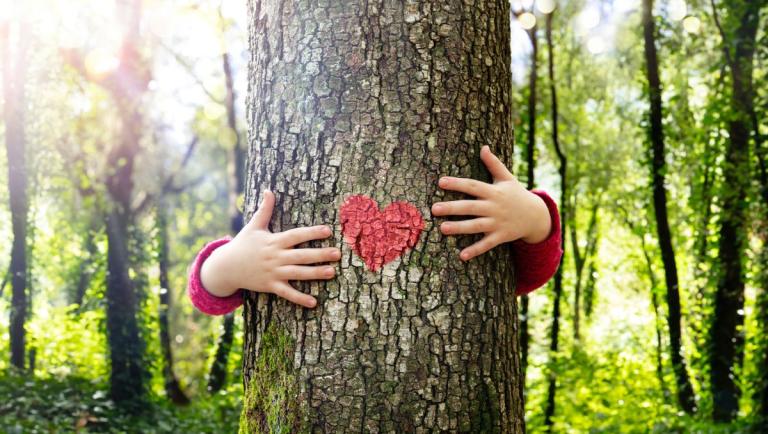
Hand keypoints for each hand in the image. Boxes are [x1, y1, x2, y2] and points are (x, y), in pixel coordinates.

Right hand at [200, 190, 340, 307]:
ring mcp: (273, 272)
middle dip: (320, 254)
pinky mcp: (270, 286)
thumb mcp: (253, 226)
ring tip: (332, 272)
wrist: (226, 267)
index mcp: (274, 241)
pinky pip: (287, 293)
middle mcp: (275, 257)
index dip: (311, 232)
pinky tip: (314, 302)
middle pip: (301, 255)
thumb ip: (264, 210)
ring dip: (315, 273)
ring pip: (298, 273)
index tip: (328, 230)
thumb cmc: (242, 244)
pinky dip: (299, 298)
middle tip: (337, 253)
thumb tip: (269, 190)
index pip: (296, 235)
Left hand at [431, 146, 551, 260]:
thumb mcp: (507, 178)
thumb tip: (483, 147)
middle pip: (470, 207)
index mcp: (493, 191)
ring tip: (442, 229)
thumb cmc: (516, 194)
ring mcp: (498, 222)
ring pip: (476, 226)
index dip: (457, 183)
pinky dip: (475, 250)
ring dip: (459, 228)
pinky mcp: (501, 236)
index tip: (440, 181)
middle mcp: (494, 207)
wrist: (536, 215)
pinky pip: (487, 244)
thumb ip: (494, 164)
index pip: (473, 186)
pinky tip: (461, 256)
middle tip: (434, 209)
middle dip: (452, 208)